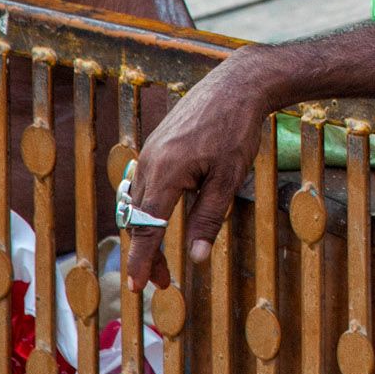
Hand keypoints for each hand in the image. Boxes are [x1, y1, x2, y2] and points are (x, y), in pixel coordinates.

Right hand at [124, 49, 273, 289]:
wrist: (236, 85)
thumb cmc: (237, 131)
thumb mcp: (228, 179)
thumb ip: (209, 219)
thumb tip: (196, 259)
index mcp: (165, 175)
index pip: (147, 229)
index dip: (142, 261)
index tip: (139, 288)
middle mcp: (148, 164)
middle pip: (139, 221)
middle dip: (147, 254)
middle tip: (162, 282)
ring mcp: (148, 153)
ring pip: (138, 204)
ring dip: (147, 233)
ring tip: (162, 259)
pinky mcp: (154, 145)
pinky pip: (142, 185)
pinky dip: (147, 209)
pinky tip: (159, 220)